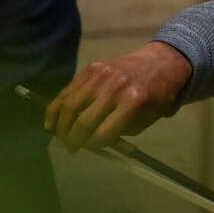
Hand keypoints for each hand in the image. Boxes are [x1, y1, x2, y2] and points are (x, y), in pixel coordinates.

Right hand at [44, 41, 191, 150]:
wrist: (161, 63)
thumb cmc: (157, 96)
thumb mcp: (146, 120)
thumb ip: (118, 133)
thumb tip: (86, 145)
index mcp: (134, 102)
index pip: (103, 133)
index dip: (92, 145)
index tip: (87, 149)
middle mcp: (116, 87)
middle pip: (84, 121)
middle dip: (73, 140)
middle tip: (70, 148)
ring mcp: (102, 75)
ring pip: (70, 106)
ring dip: (61, 126)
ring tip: (61, 138)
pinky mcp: (92, 67)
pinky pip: (67, 91)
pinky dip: (56, 108)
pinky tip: (52, 122)